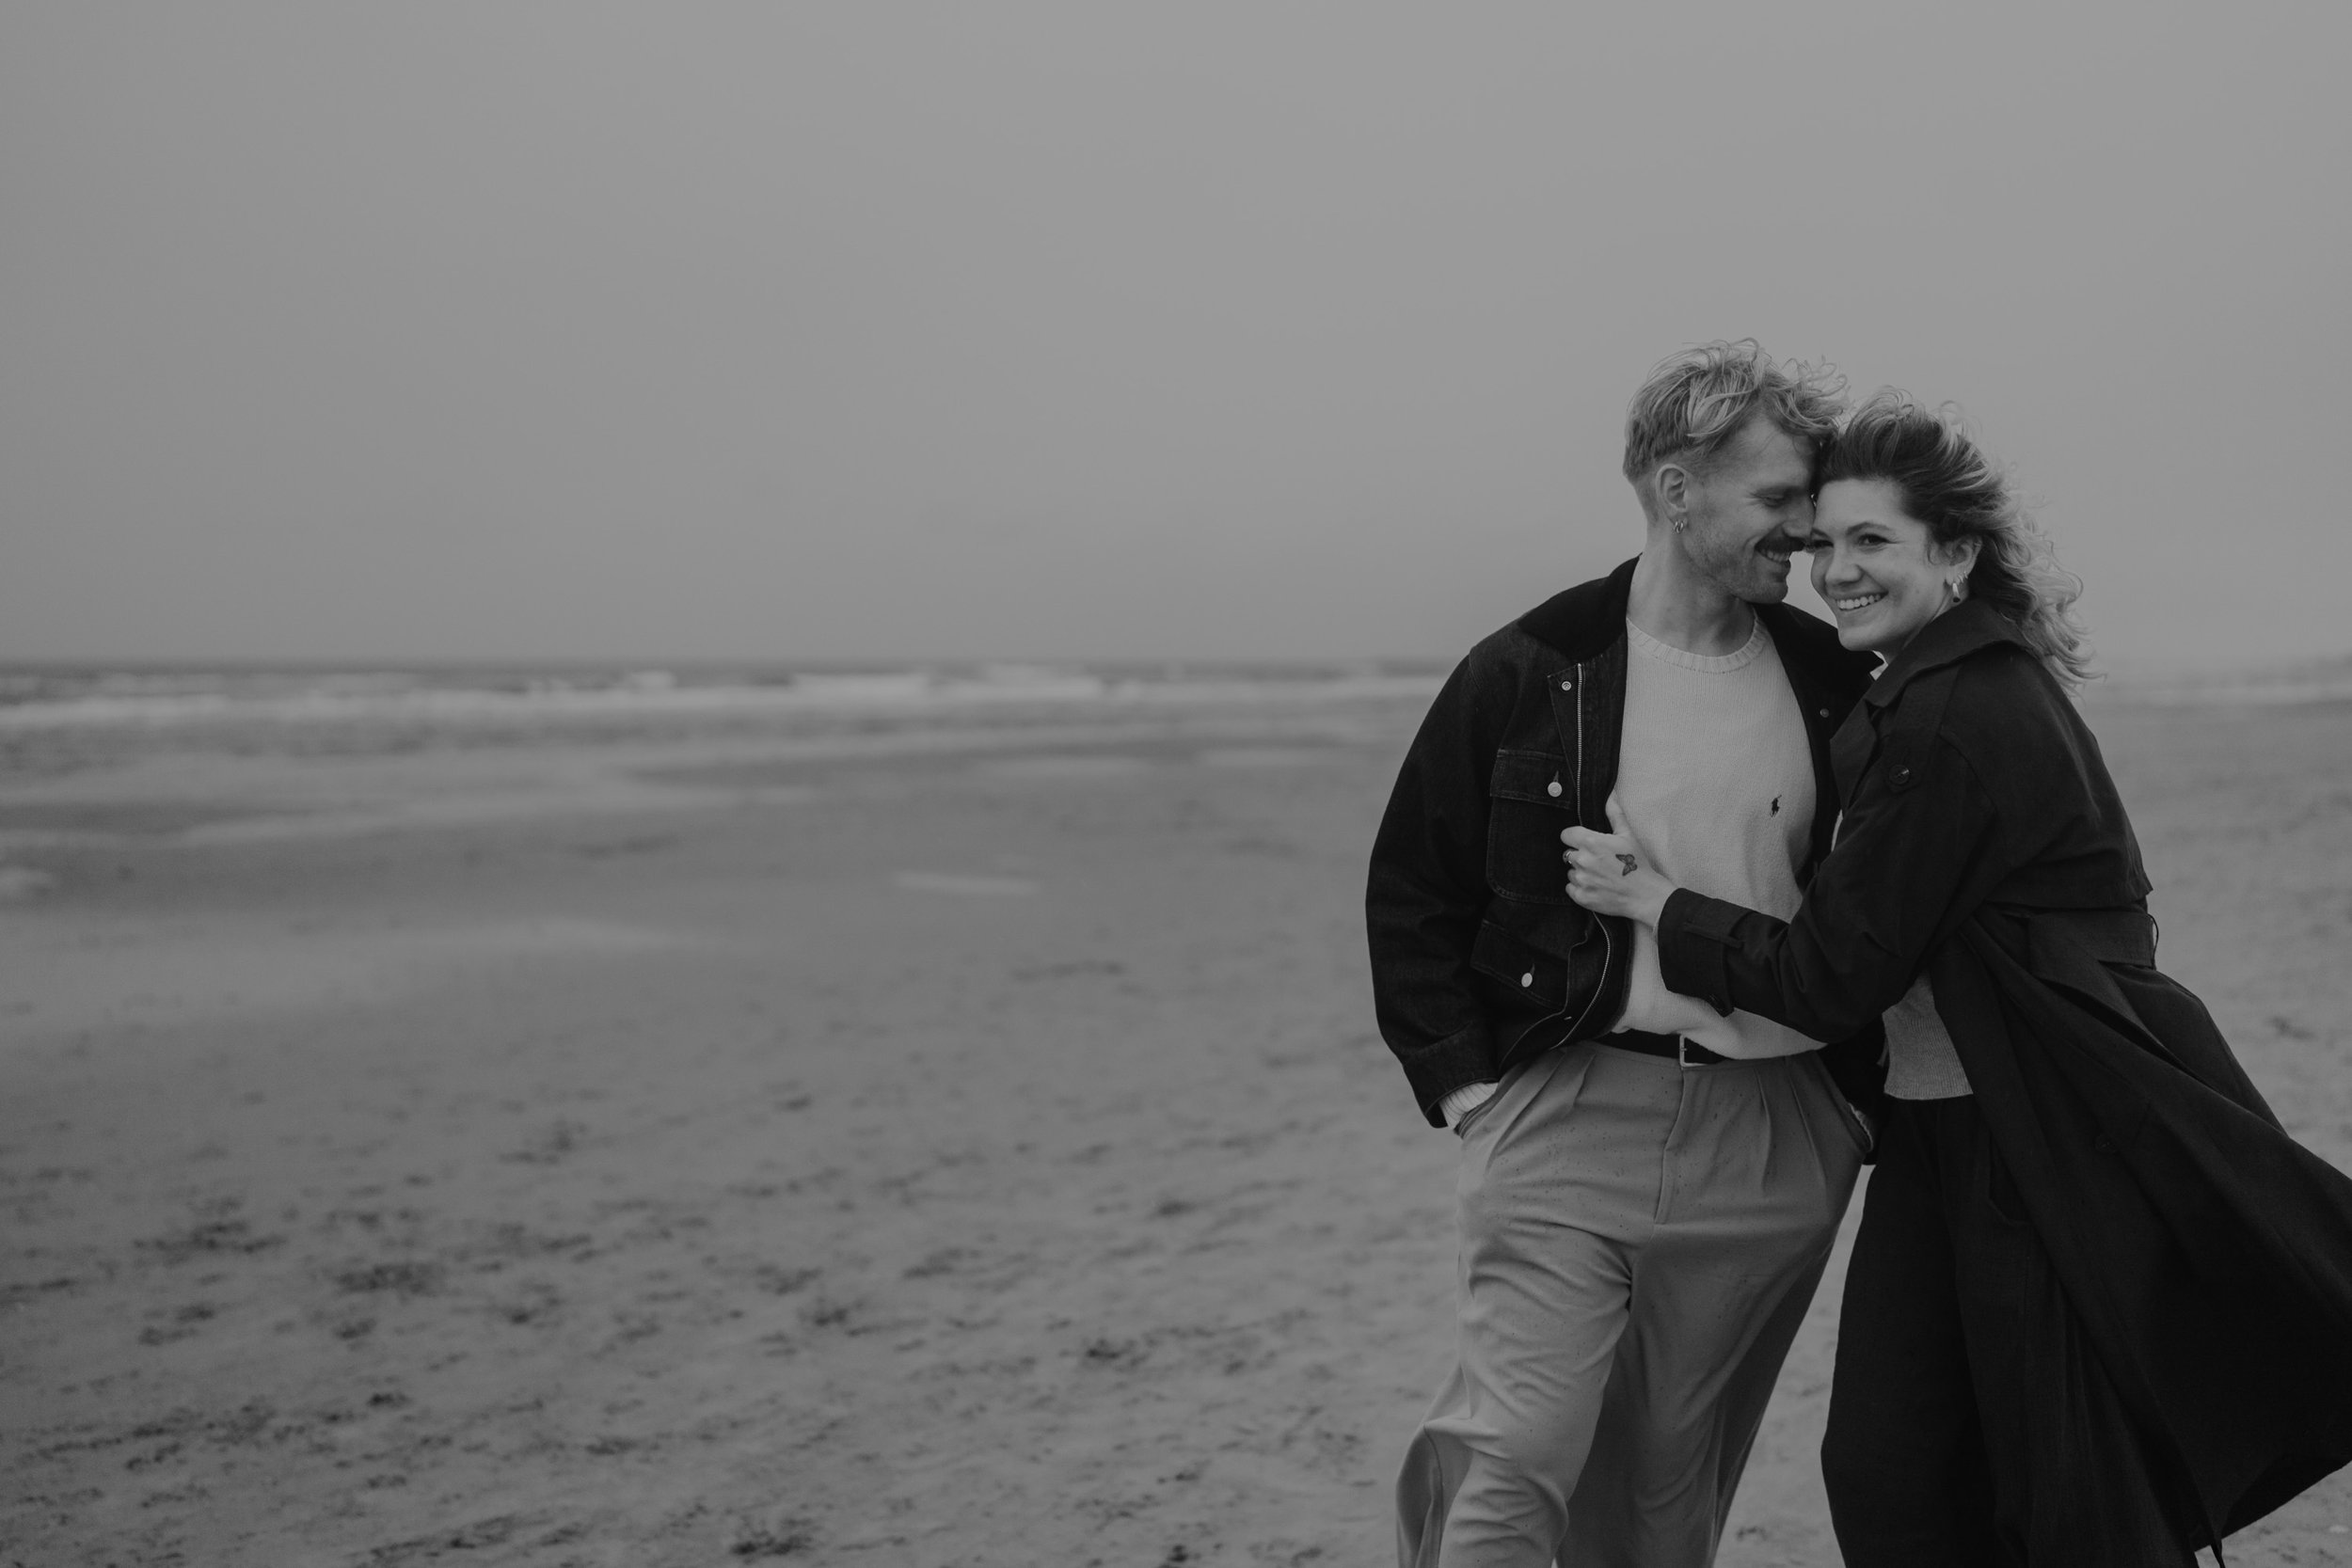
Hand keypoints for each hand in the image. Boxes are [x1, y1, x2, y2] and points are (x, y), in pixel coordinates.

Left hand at [1562, 796, 1674, 926]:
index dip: (1574, 837)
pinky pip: (1570, 888)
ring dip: (1580, 872)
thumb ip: (1614, 813)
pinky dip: (1580, 888)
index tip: (1584, 842)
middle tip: (1598, 860)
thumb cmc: (1637, 863)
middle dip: (1580, 855)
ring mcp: (1581, 879)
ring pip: (1570, 871)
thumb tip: (1610, 793)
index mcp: (1590, 842)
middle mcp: (1582, 860)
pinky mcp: (1581, 896)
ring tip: (1599, 874)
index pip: (1566, 835)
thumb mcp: (1627, 835)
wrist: (1645, 895)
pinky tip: (1596, 885)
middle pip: (1568, 853)